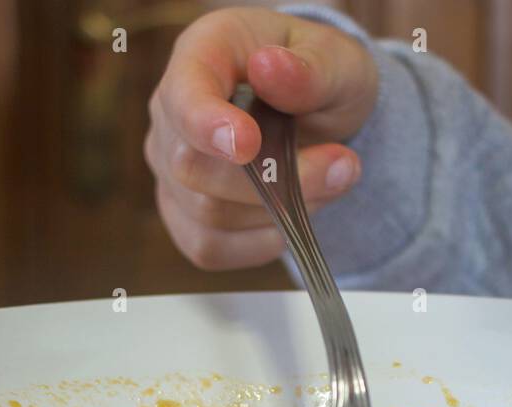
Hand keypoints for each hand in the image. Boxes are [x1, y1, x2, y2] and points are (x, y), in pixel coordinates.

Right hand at [145, 7, 377, 269]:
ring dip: (278, 211)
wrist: (318, 116)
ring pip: (207, 214)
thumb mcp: (338, 61)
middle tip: (341, 166)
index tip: (248, 145)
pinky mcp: (184, 216)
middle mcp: (170, 113)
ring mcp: (170, 169)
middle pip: (193, 168)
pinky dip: (261, 241)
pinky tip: (291, 215)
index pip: (182, 95)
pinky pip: (210, 247)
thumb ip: (312, 68)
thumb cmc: (319, 78)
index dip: (207, 124)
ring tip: (324, 182)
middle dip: (272, 181)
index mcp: (202, 53)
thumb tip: (270, 67)